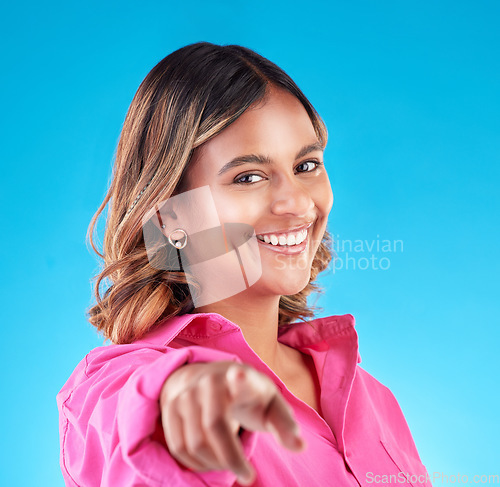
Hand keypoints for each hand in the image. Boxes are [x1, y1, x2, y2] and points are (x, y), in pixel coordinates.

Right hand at [160, 361, 304, 484]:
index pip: (239, 377)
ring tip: (229, 464)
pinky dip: (195, 462)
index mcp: (239, 377)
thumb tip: (300, 446)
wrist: (210, 378)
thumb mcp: (269, 403)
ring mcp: (185, 393)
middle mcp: (208, 381)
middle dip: (231, 459)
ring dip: (213, 463)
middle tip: (246, 475)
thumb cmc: (247, 394)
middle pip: (215, 427)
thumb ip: (284, 424)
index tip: (238, 377)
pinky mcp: (169, 407)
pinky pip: (178, 447)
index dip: (239, 379)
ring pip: (195, 443)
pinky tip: (211, 461)